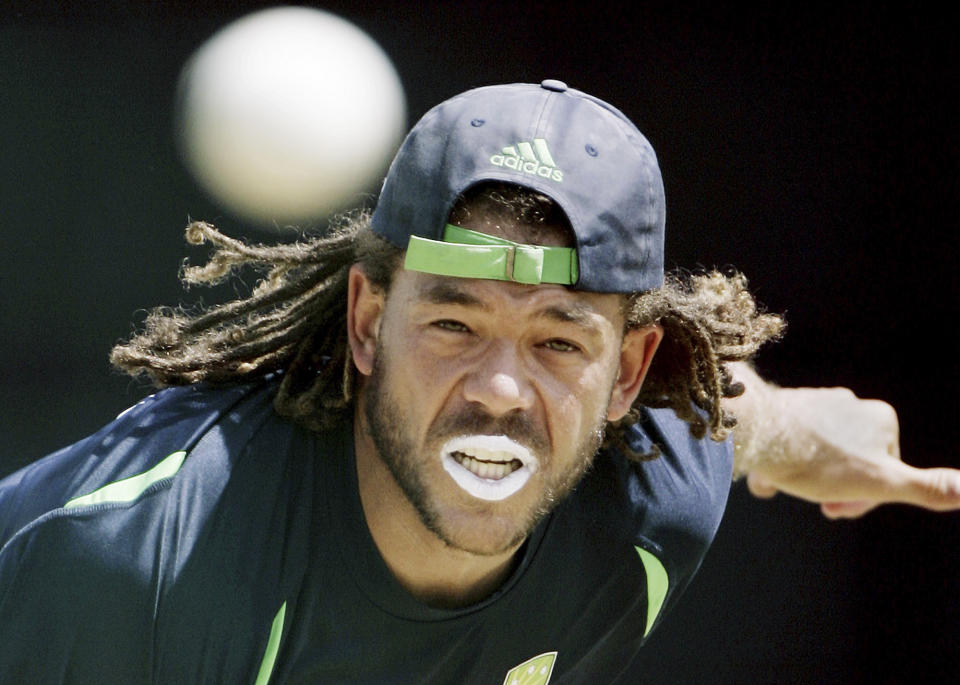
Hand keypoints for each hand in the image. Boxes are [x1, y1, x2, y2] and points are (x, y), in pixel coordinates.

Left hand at [742, 386, 959, 517]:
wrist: (757, 433)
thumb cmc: (819, 461)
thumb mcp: (880, 482)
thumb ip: (927, 488)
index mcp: (882, 419)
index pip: (883, 472)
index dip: (861, 499)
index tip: (836, 509)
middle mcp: (851, 404)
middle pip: (848, 464)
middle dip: (830, 489)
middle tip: (812, 499)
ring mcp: (816, 403)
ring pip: (815, 457)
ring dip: (800, 479)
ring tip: (779, 483)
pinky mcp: (784, 408)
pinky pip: (788, 446)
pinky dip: (778, 465)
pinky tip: (764, 476)